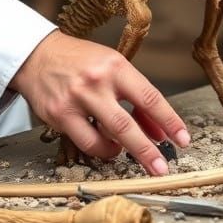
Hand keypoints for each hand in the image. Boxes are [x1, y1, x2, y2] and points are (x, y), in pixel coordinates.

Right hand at [8, 30, 190, 175]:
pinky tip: (106, 144)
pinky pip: (87, 143)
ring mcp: (75, 100)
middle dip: (148, 151)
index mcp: (115, 65)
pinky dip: (102, 149)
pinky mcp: (59, 115)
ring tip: (127, 150)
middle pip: (127, 124)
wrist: (38, 55)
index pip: (149, 97)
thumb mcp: (113, 67)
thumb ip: (135, 97)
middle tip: (162, 168)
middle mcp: (95, 82)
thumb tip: (158, 131)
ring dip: (124, 151)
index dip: (169, 120)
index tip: (183, 138)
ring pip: (106, 138)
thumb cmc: (81, 61)